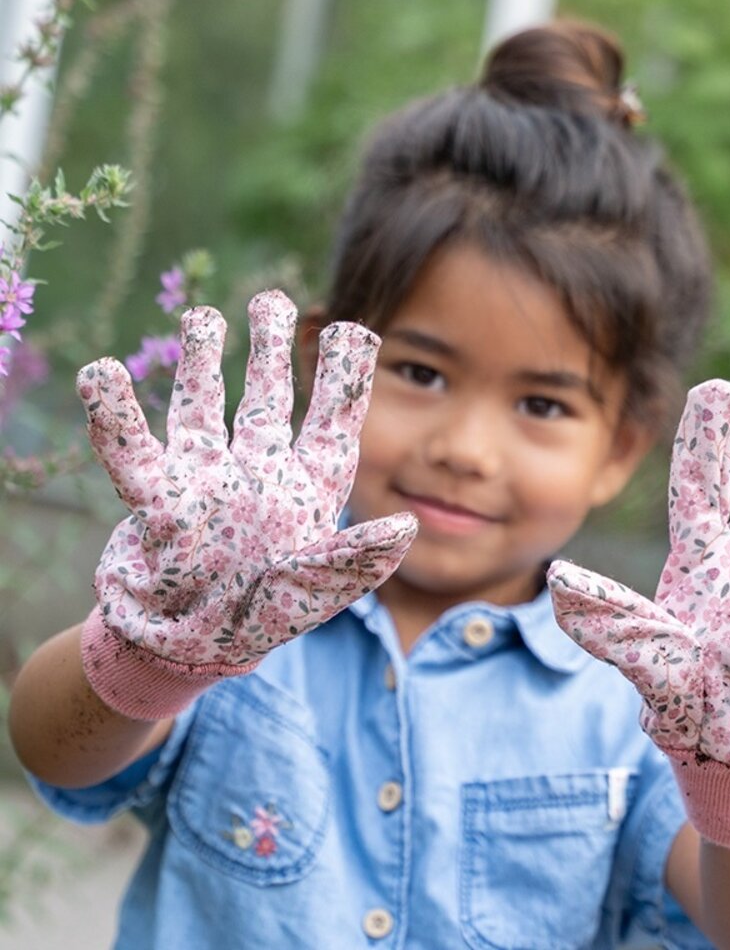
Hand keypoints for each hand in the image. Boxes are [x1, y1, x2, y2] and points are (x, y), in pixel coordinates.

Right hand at [78, 290, 415, 718]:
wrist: (190, 652)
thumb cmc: (262, 621)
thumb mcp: (316, 591)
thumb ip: (356, 559)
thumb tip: (406, 527)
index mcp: (307, 494)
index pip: (331, 425)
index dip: (343, 380)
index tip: (354, 330)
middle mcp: (259, 477)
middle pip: (268, 401)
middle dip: (270, 350)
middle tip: (272, 299)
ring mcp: (209, 482)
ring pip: (205, 408)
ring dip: (202, 363)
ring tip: (203, 316)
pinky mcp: (159, 500)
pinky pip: (132, 451)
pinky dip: (114, 416)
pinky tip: (100, 374)